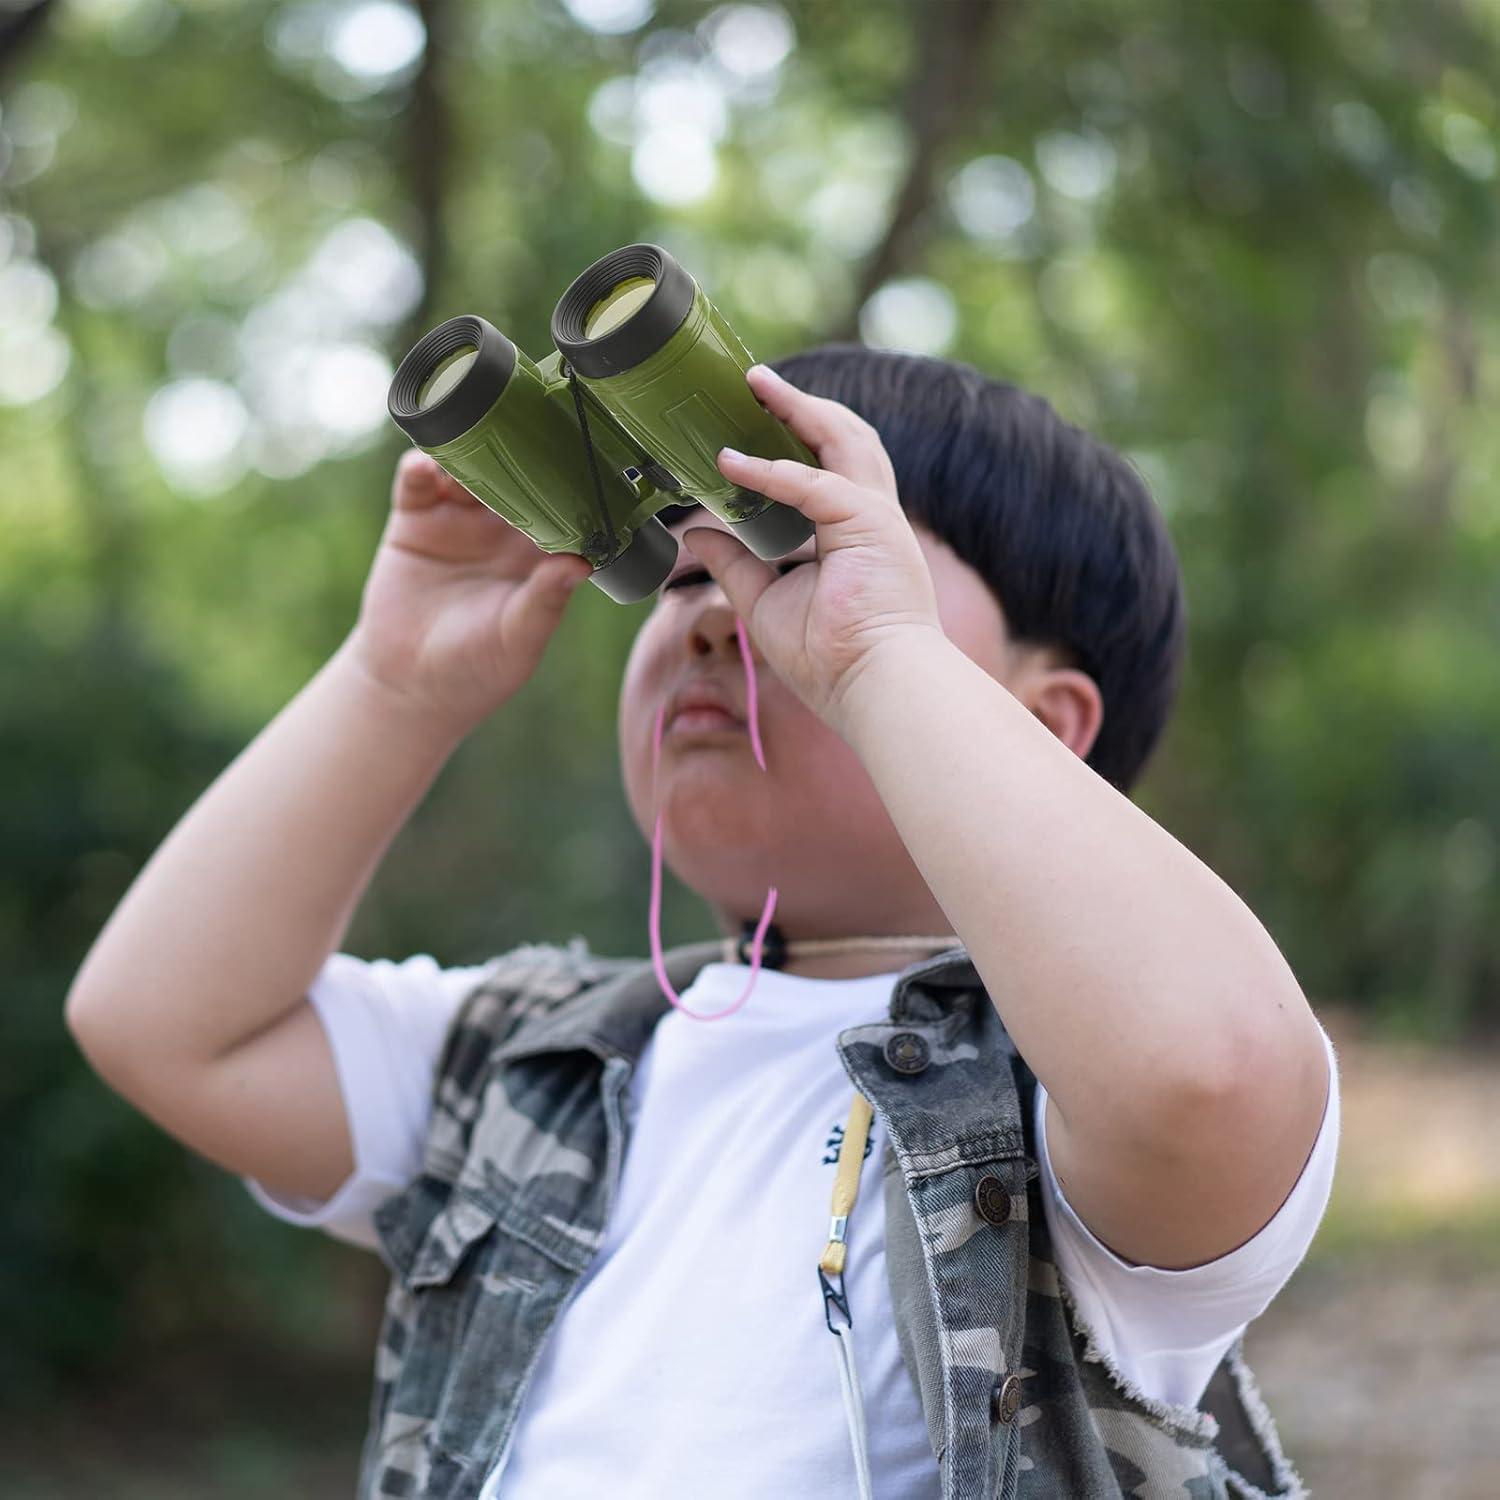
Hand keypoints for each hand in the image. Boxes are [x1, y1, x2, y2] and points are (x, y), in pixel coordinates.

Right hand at [346, 449, 593, 735]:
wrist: (410, 684)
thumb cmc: (479, 668)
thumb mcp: (519, 638)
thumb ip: (547, 600)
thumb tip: (581, 563)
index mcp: (539, 553)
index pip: (560, 506)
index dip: (568, 483)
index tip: (576, 457)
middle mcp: (502, 529)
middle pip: (515, 476)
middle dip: (520, 453)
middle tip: (525, 429)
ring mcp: (459, 519)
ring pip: (468, 469)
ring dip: (470, 451)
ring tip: (472, 440)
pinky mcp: (416, 519)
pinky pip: (419, 483)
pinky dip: (421, 468)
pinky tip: (427, 465)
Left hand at [681, 364, 942, 734]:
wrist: (873, 687)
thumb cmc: (831, 659)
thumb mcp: (765, 601)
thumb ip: (734, 563)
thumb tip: (694, 534)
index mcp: (855, 530)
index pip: (829, 465)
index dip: (795, 433)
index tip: (754, 414)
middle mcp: (872, 513)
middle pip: (843, 436)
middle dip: (800, 404)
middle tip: (754, 380)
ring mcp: (876, 515)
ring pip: (842, 437)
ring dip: (797, 408)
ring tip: (755, 385)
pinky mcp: (870, 524)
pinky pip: (812, 485)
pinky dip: (771, 472)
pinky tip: (731, 463)